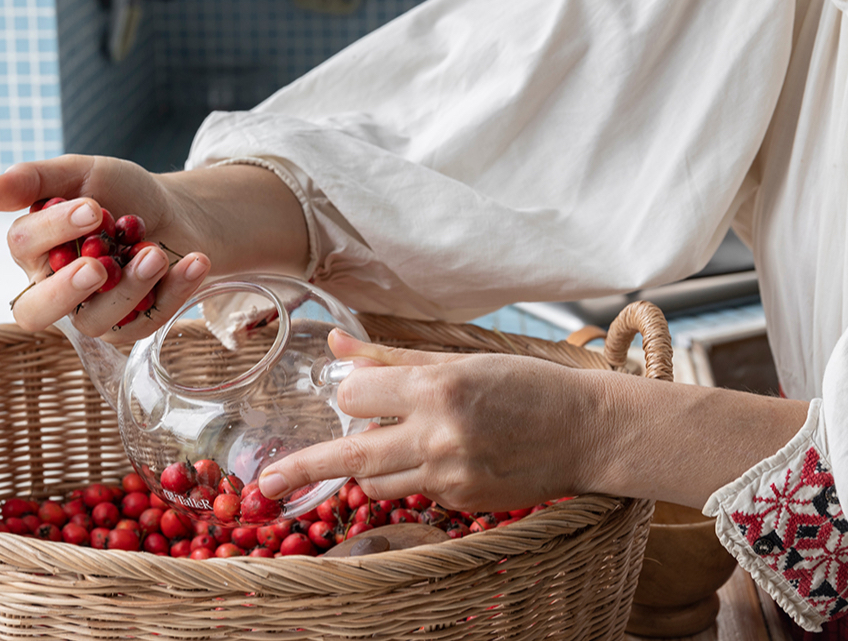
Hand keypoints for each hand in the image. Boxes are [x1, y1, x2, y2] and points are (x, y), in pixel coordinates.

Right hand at [0, 155, 211, 339]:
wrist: (176, 212)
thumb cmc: (122, 194)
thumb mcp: (83, 175)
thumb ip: (35, 180)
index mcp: (36, 250)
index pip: (23, 245)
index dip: (53, 229)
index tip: (93, 208)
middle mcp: (56, 288)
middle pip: (35, 311)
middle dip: (64, 290)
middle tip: (96, 267)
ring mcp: (94, 313)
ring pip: (95, 320)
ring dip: (128, 287)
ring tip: (156, 253)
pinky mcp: (133, 328)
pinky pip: (145, 322)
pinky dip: (173, 290)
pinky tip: (194, 261)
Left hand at [258, 330, 600, 512]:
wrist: (586, 430)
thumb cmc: (523, 384)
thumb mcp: (456, 359)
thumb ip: (389, 356)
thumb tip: (336, 344)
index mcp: (436, 388)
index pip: (355, 396)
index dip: (351, 393)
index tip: (358, 392)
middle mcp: (438, 435)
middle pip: (349, 457)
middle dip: (300, 469)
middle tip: (262, 485)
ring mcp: (451, 476)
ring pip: (375, 483)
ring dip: (368, 466)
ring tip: (397, 442)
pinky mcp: (463, 503)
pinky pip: (415, 493)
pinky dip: (413, 476)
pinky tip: (446, 456)